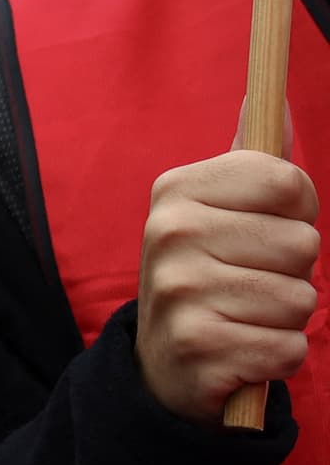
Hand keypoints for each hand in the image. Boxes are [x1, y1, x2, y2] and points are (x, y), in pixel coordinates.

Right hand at [135, 150, 319, 424]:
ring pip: (301, 299)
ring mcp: (180, 289)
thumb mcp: (218, 213)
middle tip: (248, 282)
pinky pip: (288, 348)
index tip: (267, 228)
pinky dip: (277, 357)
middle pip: (303, 244)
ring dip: (286, 318)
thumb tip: (271, 101)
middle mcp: (170, 232)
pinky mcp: (198, 345)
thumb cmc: (209, 275)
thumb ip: (251, 163)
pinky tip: (242, 351)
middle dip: (294, 272)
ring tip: (244, 317)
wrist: (162, 363)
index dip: (298, 210)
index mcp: (177, 190)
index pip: (285, 180)